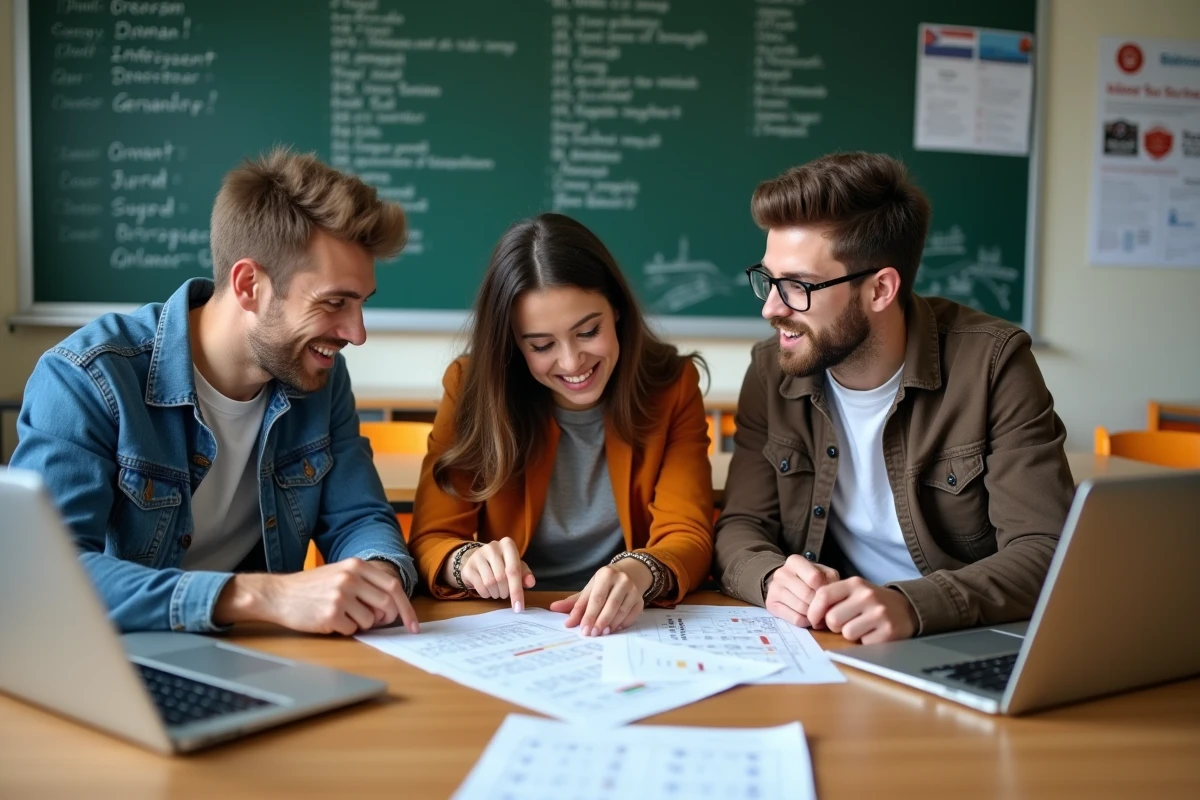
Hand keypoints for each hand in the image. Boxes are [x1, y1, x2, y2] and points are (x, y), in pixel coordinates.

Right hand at [214, 558, 419, 635]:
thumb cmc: (312, 587)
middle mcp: (351, 578)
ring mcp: (340, 596)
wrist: (278, 594)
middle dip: (386, 619)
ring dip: (360, 624)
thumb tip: (393, 607)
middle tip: (375, 623)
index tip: (413, 625)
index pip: (394, 587)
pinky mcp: (330, 614)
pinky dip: (345, 630)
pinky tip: (329, 620)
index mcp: (356, 565)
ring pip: (370, 621)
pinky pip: (352, 630)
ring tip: (342, 615)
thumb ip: (367, 584)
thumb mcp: (340, 573)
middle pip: (387, 605)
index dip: (407, 608)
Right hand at [449, 538, 534, 611]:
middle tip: (506, 594)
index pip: (514, 569)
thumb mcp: (516, 566)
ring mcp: (478, 556)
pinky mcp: (468, 567)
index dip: (517, 590)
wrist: (478, 560)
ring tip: (498, 591)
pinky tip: (488, 590)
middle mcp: (492, 547)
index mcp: (507, 544)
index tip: (519, 608)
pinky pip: (480, 587)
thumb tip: (530, 582)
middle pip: (502, 578)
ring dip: (496, 593)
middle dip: (506, 592)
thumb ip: (525, 574)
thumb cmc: (502, 564)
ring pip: (490, 583)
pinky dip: (486, 594)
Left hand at [549, 560, 650, 636]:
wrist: (631, 572)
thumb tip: (554, 608)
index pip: (596, 598)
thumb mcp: (590, 588)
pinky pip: (632, 615)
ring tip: (601, 634)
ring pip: (621, 611)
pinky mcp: (641, 599)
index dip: (588, 615)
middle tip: (591, 634)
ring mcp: (634, 589)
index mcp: (606, 574)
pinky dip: (622, 624)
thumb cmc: (606, 583)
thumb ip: (574, 601)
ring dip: (610, 624)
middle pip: (610, 605)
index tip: (582, 629)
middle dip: (599, 621)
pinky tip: (614, 629)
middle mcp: (622, 580)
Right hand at [764, 554, 839, 627]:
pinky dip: (806, 622)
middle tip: (825, 608)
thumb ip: (830, 580)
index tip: (827, 593)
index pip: (814, 578)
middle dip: (819, 604)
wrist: (785, 583)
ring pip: (802, 609)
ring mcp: (774, 589)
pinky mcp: (771, 605)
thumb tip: (830, 600)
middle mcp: (782, 573)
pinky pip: (795, 619)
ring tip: (818, 613)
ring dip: (814, 614)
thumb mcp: (822, 572)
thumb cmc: (808, 578)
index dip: (825, 589)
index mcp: (795, 561)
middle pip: (807, 595)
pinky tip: (808, 617)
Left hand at [806, 577, 917, 643]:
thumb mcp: (854, 591)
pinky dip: (865, 641)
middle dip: (833, 626)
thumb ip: (833, 598)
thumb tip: (810, 616)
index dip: (813, 611)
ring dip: (850, 634)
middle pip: (832, 618)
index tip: (814, 620)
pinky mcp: (888, 632)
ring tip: (860, 627)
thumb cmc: (871, 602)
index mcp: (855, 583)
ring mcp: (879, 614)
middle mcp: (867, 596)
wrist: (907, 609)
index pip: (823, 595)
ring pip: (847, 633)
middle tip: (844, 623)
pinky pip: (863, 643)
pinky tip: (873, 633)